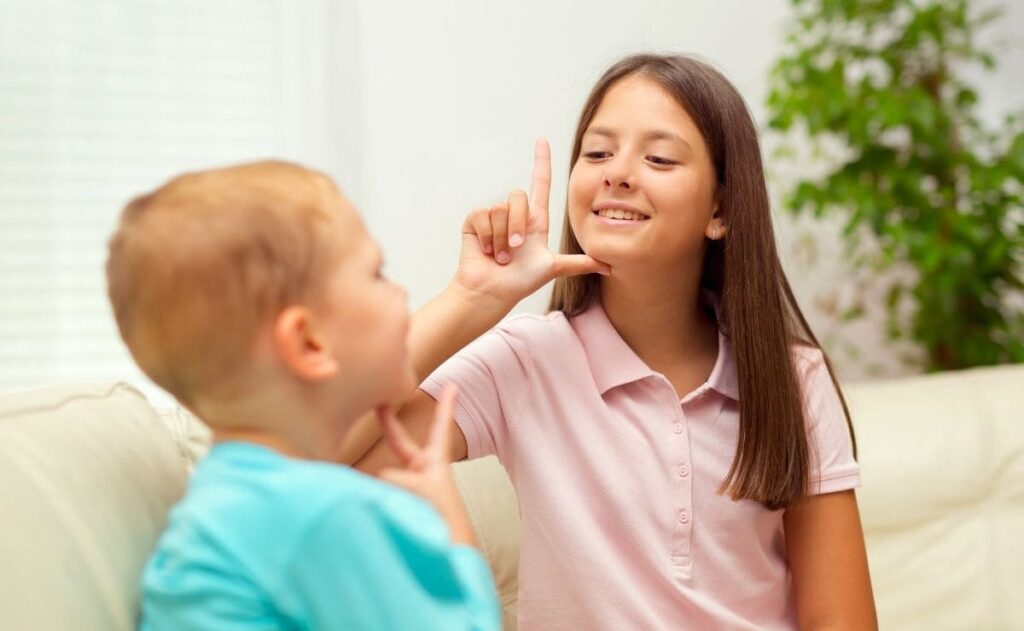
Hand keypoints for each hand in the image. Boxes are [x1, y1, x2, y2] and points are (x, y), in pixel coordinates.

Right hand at [376, 385, 475, 544]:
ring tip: (401, 504)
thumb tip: (368, 482)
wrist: (445, 551)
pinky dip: (375, 499)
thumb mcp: (419, 486)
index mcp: (436, 462)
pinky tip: (375, 510)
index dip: (446, 405)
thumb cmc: (441, 516)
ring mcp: (407, 489)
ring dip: (385, 487)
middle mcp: (421, 472)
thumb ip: (390, 476)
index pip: (441, 426)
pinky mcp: (395, 503)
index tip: (454, 385)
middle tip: (382, 402)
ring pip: (384, 476)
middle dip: (389, 424)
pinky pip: (377, 494)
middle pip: (401, 442)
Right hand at [455, 139, 609, 308]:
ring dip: (501, 237)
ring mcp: (493, 218)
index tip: (542, 141)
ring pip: (501, 208)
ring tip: (501, 256)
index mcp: (535, 221)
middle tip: (516, 249)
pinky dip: (486, 236)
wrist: (492, 292)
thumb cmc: (520, 282)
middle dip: (518, 225)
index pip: (540, 184)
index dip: (542, 162)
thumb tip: (609, 267)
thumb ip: (580, 263)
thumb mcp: (553, 268)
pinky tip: (486, 250)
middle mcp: (514, 215)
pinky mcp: (474, 222)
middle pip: (519, 197)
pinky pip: (482, 215)